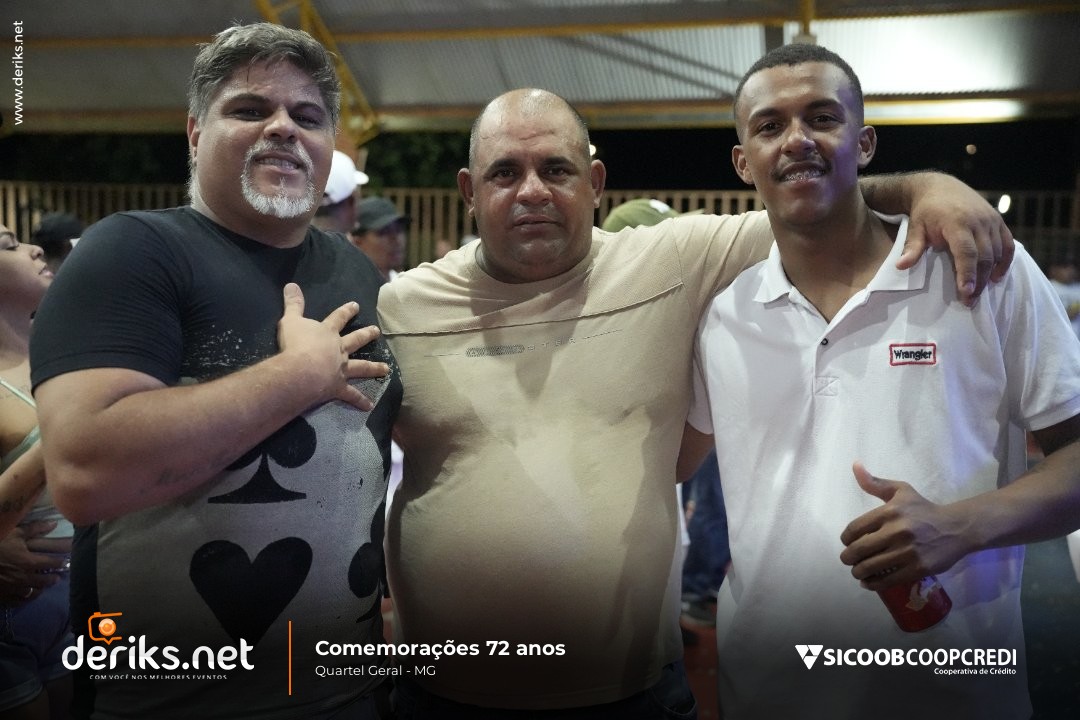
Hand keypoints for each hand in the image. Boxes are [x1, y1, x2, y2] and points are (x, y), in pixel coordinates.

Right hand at [0, 521, 66, 605]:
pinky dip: (26, 598)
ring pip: (33, 593)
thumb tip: (54, 524)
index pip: (51, 563)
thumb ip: (35, 529)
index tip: (65, 562)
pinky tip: (27, 595)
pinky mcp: (3, 597)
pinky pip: (19, 601)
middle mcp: (24, 578)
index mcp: (28, 562)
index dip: (60, 562)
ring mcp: (13, 589)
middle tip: (56, 577)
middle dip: (52, 578)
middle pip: (44, 581)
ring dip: (40, 589)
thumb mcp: (14, 533)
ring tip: (44, 586)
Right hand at [278, 283, 389, 411]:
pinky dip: (360, 401)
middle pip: (355, 340)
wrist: (301, 370)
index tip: (356, 305)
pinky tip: (369, 406)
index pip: (339, 318)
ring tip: (386, 369)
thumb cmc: (295, 344)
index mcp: (328, 333)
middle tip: (377, 332)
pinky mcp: (338, 387)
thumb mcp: (290, 320)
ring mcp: (341, 369)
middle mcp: (338, 350)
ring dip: (374, 368)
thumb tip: (291, 284)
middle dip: (366, 335)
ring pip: (361, 367)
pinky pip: (351, 395)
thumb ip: (293, 303)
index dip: (347, 311)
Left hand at [839, 462, 968, 590]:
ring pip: (870, 567)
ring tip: (857, 571)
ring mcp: (907, 552)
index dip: (845, 539)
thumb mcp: (901, 491)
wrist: (956, 528)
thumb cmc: (924, 509)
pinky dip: (872, 583)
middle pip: (858, 550)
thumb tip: (855, 465)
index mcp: (889, 512)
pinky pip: (887, 580)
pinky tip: (868, 582)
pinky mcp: (917, 569)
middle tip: (848, 560)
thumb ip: (875, 482)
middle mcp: (896, 532)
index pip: (854, 529)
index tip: (847, 543)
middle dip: (848, 558)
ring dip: (858, 572)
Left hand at [895, 173, 1013, 305]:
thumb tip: (900, 266)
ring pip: (997, 252)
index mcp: (957, 222)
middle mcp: (978, 220)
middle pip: (984, 256)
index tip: (966, 293)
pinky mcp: (998, 220)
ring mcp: (990, 220)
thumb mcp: (915, 227)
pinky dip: (1005, 261)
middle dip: (979, 281)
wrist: (939, 186)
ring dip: (990, 274)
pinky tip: (997, 276)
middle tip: (970, 301)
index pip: (966, 252)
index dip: (967, 273)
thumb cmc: (925, 211)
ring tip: (979, 293)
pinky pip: (1007, 244)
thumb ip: (912, 247)